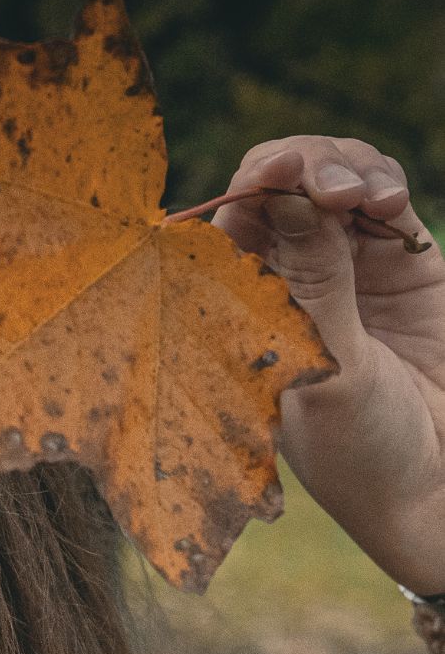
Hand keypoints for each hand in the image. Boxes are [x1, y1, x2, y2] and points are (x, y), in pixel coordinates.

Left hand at [213, 136, 444, 595]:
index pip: (230, 228)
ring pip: (331, 184)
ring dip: (345, 171)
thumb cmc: (361, 450)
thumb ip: (315, 283)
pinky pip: (383, 202)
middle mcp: (285, 284)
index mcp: (241, 313)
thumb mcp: (330, 369)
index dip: (249, 189)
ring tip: (364, 197)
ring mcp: (343, 268)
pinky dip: (384, 187)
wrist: (435, 484)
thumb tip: (289, 195)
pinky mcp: (400, 263)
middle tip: (327, 184)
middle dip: (300, 169)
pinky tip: (389, 202)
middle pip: (277, 192)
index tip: (273, 176)